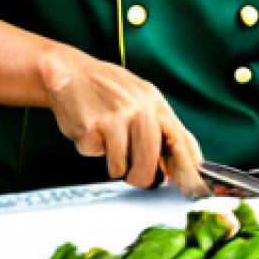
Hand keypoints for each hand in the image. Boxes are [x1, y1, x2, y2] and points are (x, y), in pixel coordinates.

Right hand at [38, 46, 207, 195]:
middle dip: (141, 176)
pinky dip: (91, 149)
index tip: (188, 186)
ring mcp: (117, 116)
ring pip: (121, 165)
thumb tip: (185, 155)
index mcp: (154, 101)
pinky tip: (90, 129)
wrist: (70, 72)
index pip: (179, 139)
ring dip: (113, 162)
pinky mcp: (93, 127)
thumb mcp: (140, 97)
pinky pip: (96, 155)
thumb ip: (160, 125)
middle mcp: (140, 107)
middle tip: (135, 177)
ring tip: (106, 138)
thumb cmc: (105, 87)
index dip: (185, 167)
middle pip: (150, 160)